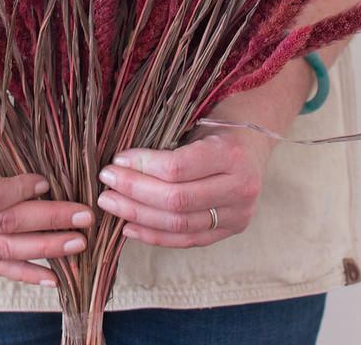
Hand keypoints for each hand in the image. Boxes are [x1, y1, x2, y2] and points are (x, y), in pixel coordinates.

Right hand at [0, 112, 93, 286]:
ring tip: (77, 244)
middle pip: (2, 225)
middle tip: (85, 217)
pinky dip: (25, 271)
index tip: (49, 183)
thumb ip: (10, 153)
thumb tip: (58, 172)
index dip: (23, 192)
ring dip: (44, 250)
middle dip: (49, 223)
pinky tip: (53, 277)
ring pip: (0, 251)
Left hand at [97, 131, 270, 247]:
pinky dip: (155, 236)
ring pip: (179, 224)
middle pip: (176, 200)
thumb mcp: (197, 120)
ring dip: (138, 216)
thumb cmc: (217, 125)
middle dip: (134, 192)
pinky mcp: (231, 230)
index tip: (117, 159)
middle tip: (107, 182)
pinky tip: (129, 227)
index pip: (177, 167)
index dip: (142, 166)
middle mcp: (240, 188)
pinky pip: (188, 239)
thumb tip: (120, 160)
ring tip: (111, 204)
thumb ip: (167, 141)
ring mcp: (238, 214)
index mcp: (231, 154)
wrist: (253, 141)